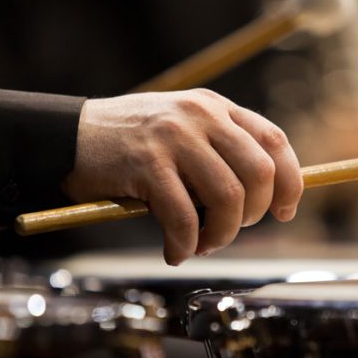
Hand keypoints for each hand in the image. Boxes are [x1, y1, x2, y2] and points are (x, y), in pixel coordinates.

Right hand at [62, 89, 302, 264]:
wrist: (67, 137)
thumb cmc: (129, 145)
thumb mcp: (182, 131)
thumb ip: (220, 152)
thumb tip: (264, 199)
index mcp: (215, 107)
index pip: (275, 141)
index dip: (289, 182)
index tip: (285, 211)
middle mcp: (201, 116)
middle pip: (260, 172)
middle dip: (253, 214)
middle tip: (228, 230)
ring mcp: (174, 137)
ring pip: (228, 197)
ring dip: (221, 235)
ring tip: (202, 245)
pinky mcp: (146, 164)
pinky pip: (184, 216)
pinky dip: (186, 243)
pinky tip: (175, 250)